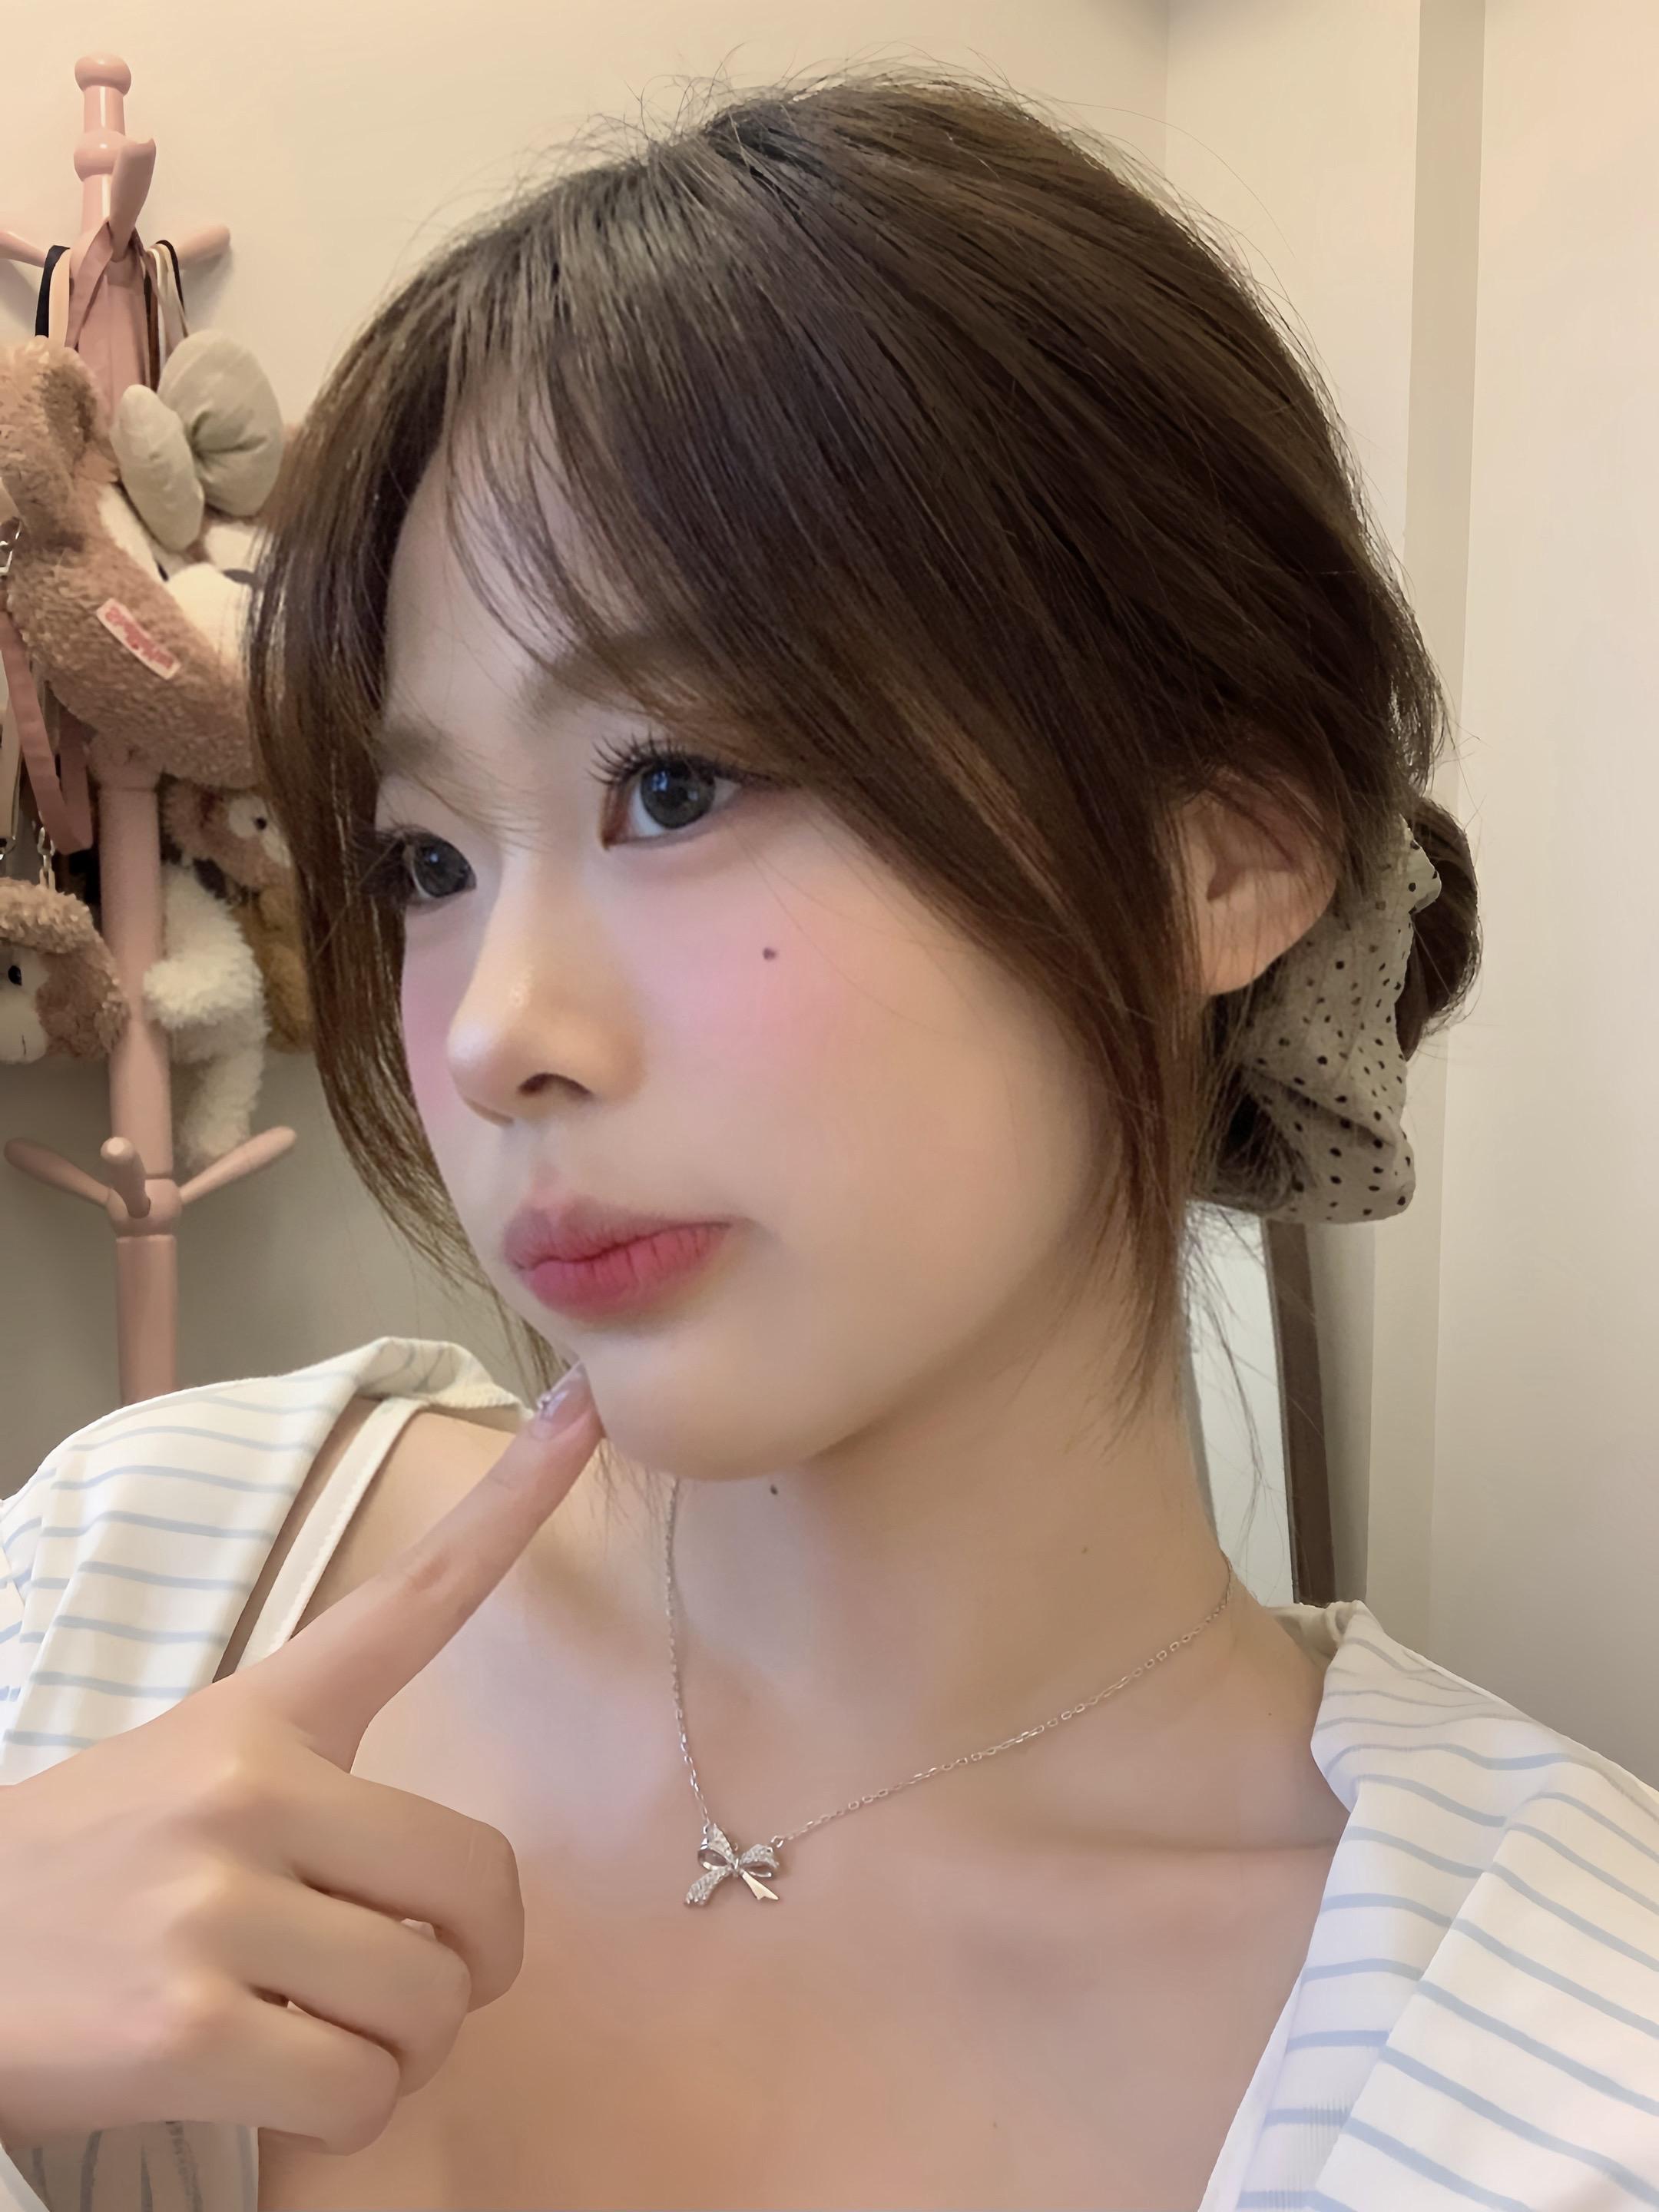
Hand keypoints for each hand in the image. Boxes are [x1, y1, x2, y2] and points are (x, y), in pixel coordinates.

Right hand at [0, 1367, 600, 2156]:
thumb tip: (452, 1905)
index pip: (409, 1600)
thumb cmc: (85, 1880)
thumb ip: (322, 1801)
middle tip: (419, 1978)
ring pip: (427, 2000)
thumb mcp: (192, 1781)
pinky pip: (361, 2090)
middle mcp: (249, 1791)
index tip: (582, 1414)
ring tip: (319, 2031)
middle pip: (475, 1880)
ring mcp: (216, 1905)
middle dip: (472, 1959)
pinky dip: (347, 2110)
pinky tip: (277, 2084)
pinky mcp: (185, 2027)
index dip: (512, 1506)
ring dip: (400, 2047)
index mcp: (259, 1717)